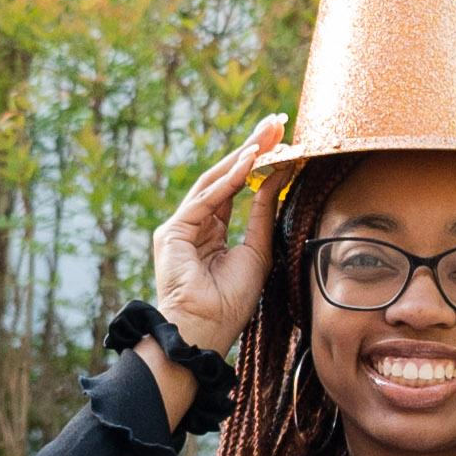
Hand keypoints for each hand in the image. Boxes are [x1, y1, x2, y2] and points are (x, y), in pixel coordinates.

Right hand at [145, 117, 290, 397]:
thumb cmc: (228, 304)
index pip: (236, 187)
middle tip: (276, 122)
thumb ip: (262, 214)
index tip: (283, 139)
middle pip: (225, 176)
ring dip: (242, 155)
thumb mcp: (256, 252)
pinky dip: (229, 179)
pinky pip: (206, 199)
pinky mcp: (172, 232)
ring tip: (267, 134)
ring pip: (214, 181)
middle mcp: (193, 223)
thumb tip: (279, 176)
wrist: (204, 333)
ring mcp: (180, 226)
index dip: (259, 162)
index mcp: (211, 231)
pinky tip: (250, 161)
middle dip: (251, 148)